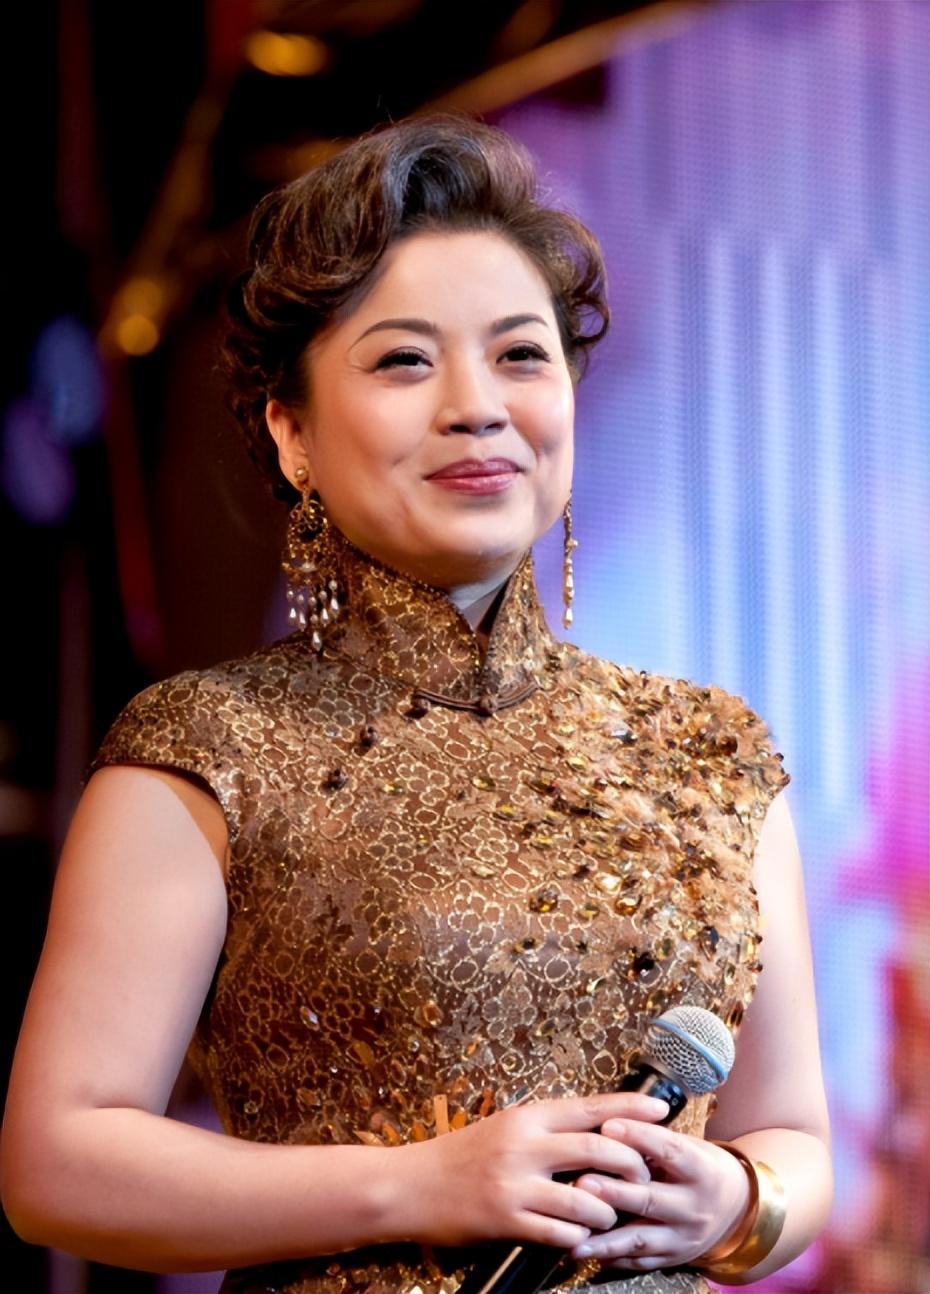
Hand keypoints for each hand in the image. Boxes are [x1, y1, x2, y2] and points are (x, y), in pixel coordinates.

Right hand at [389, 1092, 668, 1250]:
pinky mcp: (506, 1219)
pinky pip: (558, 1233)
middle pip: (598, 1150)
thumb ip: (545, 1128)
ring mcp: (515, 1183)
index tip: (662, 1110)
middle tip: (644, 1176)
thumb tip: (593, 1128)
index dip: (630, 1110)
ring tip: (611, 1214)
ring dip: (607, 1210)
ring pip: (585, 1199)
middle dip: (631, 1165)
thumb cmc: (462, 1154)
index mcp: (527, 1117)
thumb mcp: (505, 1128)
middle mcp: (525, 1146)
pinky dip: (578, 1237)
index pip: (590, 1109)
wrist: (413, 1184)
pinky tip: (581, 1238)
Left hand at [569, 1122, 749, 1271]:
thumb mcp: (690, 1146)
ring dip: (607, 1238)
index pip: (670, 1150)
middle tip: (581, 1183)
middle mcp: (695, 1207)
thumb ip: (656, 1140)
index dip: (639, 1137)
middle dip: (615, 1193)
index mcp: (701, 1170)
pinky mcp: (672, 1260)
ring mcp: (683, 1238)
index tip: (607, 1125)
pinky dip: (612, 1258)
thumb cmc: (700, 1166)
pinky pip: (639, 1262)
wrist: (736, 1209)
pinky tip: (585, 1252)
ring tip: (576, 1236)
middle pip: (651, 1199)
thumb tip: (611, 1120)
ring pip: (642, 1239)